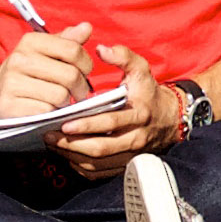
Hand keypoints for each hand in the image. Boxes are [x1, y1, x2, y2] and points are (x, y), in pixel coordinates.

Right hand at [0, 21, 100, 119]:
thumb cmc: (26, 72)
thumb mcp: (45, 51)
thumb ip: (68, 41)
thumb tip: (86, 27)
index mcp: (30, 41)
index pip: (72, 50)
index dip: (86, 64)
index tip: (84, 71)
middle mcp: (19, 59)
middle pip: (70, 75)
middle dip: (80, 87)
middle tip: (77, 92)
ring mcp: (12, 83)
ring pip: (60, 95)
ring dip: (66, 102)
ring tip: (60, 100)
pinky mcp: (9, 105)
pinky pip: (46, 112)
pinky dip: (51, 113)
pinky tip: (46, 108)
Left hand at [47, 44, 173, 179]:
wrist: (169, 119)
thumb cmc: (149, 93)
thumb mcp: (141, 70)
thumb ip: (123, 56)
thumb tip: (102, 49)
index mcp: (139, 114)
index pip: (110, 123)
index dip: (87, 125)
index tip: (65, 123)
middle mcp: (135, 138)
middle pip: (101, 148)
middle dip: (72, 144)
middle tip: (50, 136)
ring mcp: (130, 155)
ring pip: (97, 163)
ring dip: (72, 155)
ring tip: (53, 144)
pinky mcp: (124, 165)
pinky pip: (99, 172)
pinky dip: (80, 166)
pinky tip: (66, 155)